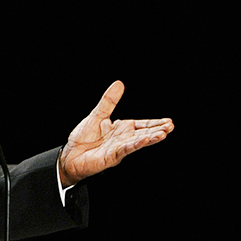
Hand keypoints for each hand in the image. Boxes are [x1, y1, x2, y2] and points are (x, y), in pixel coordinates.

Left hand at [58, 81, 173, 186]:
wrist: (70, 155)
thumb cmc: (83, 138)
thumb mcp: (97, 115)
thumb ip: (109, 101)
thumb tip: (119, 83)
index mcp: (121, 128)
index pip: (141, 125)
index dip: (154, 123)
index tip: (168, 121)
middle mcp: (122, 139)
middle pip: (143, 133)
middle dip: (157, 130)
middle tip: (170, 127)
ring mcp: (118, 148)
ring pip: (137, 142)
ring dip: (150, 138)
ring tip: (163, 134)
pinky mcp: (112, 156)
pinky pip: (125, 149)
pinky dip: (135, 144)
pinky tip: (144, 140)